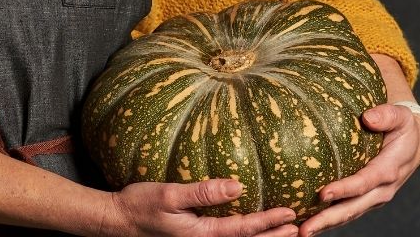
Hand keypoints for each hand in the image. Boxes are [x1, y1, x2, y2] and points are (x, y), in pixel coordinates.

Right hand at [102, 179, 297, 236]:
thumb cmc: (141, 205)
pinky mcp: (193, 234)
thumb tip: (237, 186)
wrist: (119, 219)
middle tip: (300, 228)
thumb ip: (203, 192)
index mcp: (202, 235)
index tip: (290, 214)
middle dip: (274, 236)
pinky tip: (248, 223)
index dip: (268, 223)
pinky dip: (244, 233)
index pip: (244, 230)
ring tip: (285, 231)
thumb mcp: (170, 195)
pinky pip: (225, 235)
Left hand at [298, 102, 419, 235]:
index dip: (344, 189)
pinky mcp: (367, 197)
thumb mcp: (399, 116)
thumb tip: (368, 118)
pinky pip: (349, 210)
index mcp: (388, 169)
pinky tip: (311, 221)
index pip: (363, 182)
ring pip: (349, 213)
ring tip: (303, 231)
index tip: (322, 193)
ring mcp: (374, 196)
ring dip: (326, 223)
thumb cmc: (402, 126)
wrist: (413, 142)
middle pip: (353, 207)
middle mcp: (381, 189)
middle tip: (305, 227)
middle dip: (328, 218)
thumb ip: (385, 115)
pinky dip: (331, 219)